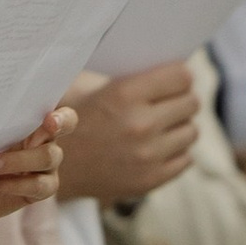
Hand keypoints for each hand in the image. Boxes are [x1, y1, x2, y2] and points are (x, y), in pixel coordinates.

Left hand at [0, 105, 70, 223]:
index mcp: (32, 121)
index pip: (60, 113)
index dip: (62, 114)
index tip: (49, 118)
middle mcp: (44, 140)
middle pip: (62, 128)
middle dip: (53, 126)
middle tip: (41, 127)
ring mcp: (45, 166)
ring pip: (48, 157)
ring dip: (18, 160)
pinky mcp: (40, 189)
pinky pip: (38, 185)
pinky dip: (14, 183)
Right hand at [56, 60, 199, 206]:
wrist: (52, 168)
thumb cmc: (72, 120)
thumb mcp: (91, 87)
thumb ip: (130, 75)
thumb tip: (173, 64)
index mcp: (124, 94)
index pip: (182, 76)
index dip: (179, 76)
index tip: (172, 80)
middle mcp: (140, 124)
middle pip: (192, 102)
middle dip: (181, 100)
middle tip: (167, 103)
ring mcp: (148, 155)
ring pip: (192, 131)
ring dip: (179, 126)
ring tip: (160, 126)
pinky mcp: (150, 180)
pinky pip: (186, 158)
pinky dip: (175, 152)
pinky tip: (156, 147)